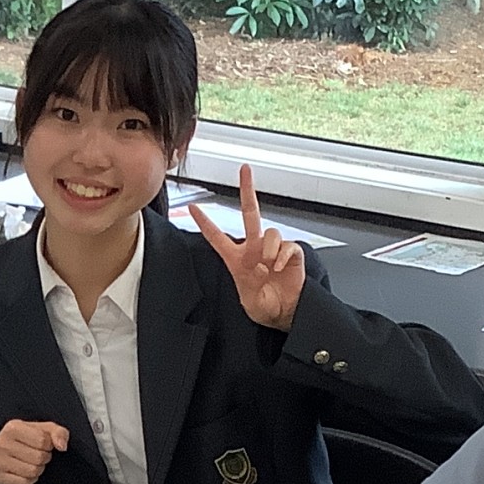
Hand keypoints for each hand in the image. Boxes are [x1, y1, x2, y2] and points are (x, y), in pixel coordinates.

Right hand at [0, 418, 67, 483]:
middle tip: (38, 454)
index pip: (42, 440)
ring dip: (38, 469)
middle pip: (38, 457)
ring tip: (32, 462)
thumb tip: (62, 446)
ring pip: (32, 471)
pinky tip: (25, 471)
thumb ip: (59, 433)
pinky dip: (30, 479)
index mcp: (12, 428)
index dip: (49, 445)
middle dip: (44, 457)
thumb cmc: (28, 438)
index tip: (43, 444)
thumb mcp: (46, 429)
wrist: (8, 448)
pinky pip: (24, 482)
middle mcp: (1, 443)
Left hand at [189, 166, 305, 331]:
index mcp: (237, 259)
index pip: (217, 237)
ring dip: (270, 249)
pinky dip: (284, 256)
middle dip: (247, 189)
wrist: (284, 314)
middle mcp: (255, 249)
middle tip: (245, 169)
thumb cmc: (264, 306)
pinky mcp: (291, 253)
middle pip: (250, 212)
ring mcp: (273, 249)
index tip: (192, 207)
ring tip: (270, 268)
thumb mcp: (248, 302)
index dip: (205, 223)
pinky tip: (280, 268)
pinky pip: (288, 246)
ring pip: (271, 232)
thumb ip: (251, 284)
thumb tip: (266, 265)